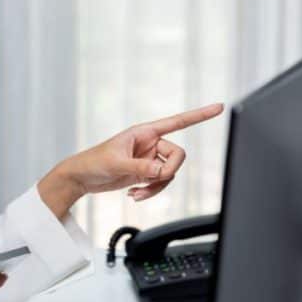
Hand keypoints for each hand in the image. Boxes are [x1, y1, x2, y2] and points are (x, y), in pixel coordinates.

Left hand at [58, 103, 224, 202]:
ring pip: (170, 173)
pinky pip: (160, 183)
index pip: (177, 122)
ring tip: (137, 194)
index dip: (199, 115)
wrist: (82, 177)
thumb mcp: (118, 163)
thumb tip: (162, 172)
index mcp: (144, 132)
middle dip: (168, 173)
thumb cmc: (94, 161)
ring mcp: (149, 159)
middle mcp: (150, 143)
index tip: (219, 107)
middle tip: (151, 181)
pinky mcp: (146, 173)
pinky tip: (134, 195)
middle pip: (178, 156)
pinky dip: (151, 191)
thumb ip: (142, 168)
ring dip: (157, 187)